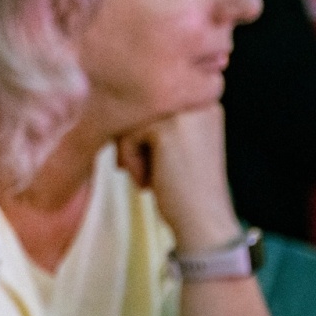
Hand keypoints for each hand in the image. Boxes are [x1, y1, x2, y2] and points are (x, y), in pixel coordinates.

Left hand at [115, 106, 241, 252]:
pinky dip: (130, 161)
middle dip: (135, 141)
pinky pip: (127, 136)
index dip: (143, 131)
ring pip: (130, 120)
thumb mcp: (175, 140)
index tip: (156, 160)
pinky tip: (151, 181)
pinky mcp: (166, 129)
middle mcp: (199, 98)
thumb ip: (155, 114)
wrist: (204, 220)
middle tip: (150, 173)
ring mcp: (184, 112)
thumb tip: (111, 95)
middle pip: (139, 106)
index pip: (152, 98)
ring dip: (131, 151)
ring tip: (152, 177)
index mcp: (204, 97)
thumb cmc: (185, 185)